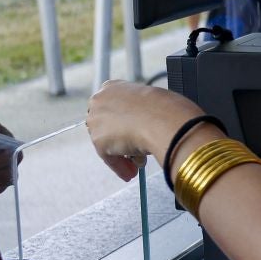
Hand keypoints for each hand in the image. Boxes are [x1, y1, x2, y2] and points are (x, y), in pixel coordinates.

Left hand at [86, 81, 201, 181]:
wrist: (162, 118)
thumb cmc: (164, 108)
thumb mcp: (151, 103)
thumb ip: (142, 113)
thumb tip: (147, 126)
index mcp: (112, 87)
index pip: (111, 109)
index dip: (122, 125)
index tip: (131, 135)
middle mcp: (100, 100)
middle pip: (106, 126)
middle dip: (120, 142)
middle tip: (134, 154)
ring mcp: (96, 120)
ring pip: (107, 143)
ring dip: (121, 155)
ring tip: (138, 165)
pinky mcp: (98, 140)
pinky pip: (109, 158)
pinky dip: (120, 167)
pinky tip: (131, 172)